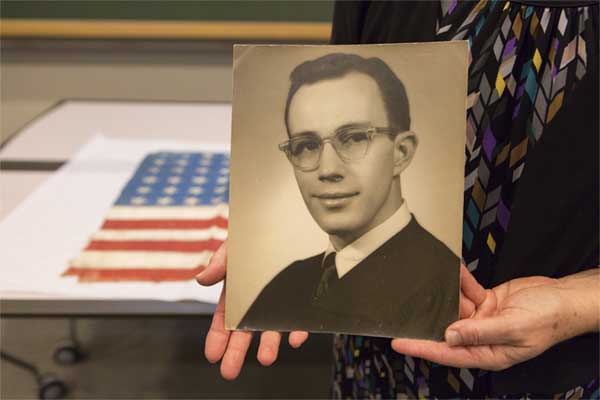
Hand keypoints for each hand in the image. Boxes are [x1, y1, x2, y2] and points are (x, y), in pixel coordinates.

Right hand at [196, 241, 308, 379]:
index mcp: (237, 290)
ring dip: (270, 343)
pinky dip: (298, 328)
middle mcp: (257, 299)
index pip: (225, 318)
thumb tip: (201, 280)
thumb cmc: (256, 233)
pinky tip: (295, 338)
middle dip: (237, 351)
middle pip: (245, 330)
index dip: (218, 336)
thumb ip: (220, 261)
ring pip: (273, 327)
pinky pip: (300, 317)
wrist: (288, 220)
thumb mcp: (234, 244)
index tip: (212, 355)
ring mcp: (280, 299)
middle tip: (229, 372)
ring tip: (267, 358)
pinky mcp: (302, 296)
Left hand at [391, 265, 598, 370]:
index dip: (422, 348)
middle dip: (430, 315)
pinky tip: (457, 272)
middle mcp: (481, 338)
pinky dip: (462, 282)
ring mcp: (483, 319)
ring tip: (437, 278)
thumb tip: (451, 336)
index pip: (447, 353)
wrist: (565, 298)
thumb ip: (481, 333)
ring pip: (455, 306)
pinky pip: (466, 292)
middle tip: (407, 304)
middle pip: (446, 329)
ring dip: (448, 292)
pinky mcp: (485, 302)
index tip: (399, 342)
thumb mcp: (514, 328)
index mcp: (488, 353)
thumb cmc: (548, 319)